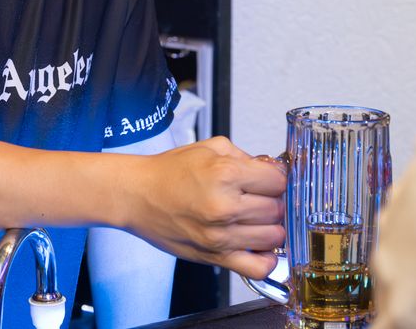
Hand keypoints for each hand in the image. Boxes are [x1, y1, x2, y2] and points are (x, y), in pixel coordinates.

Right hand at [122, 136, 285, 279]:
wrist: (137, 195)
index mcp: (225, 174)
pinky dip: (267, 259)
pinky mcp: (215, 257)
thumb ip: (246, 157)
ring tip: (258, 219)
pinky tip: (259, 246)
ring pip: (274, 236)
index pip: (278, 181)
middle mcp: (225, 206)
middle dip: (274, 200)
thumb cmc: (169, 172)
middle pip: (277, 209)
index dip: (277, 178)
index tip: (270, 179)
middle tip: (261, 197)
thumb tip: (272, 170)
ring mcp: (221, 236)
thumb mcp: (211, 147)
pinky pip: (257, 267)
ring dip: (271, 227)